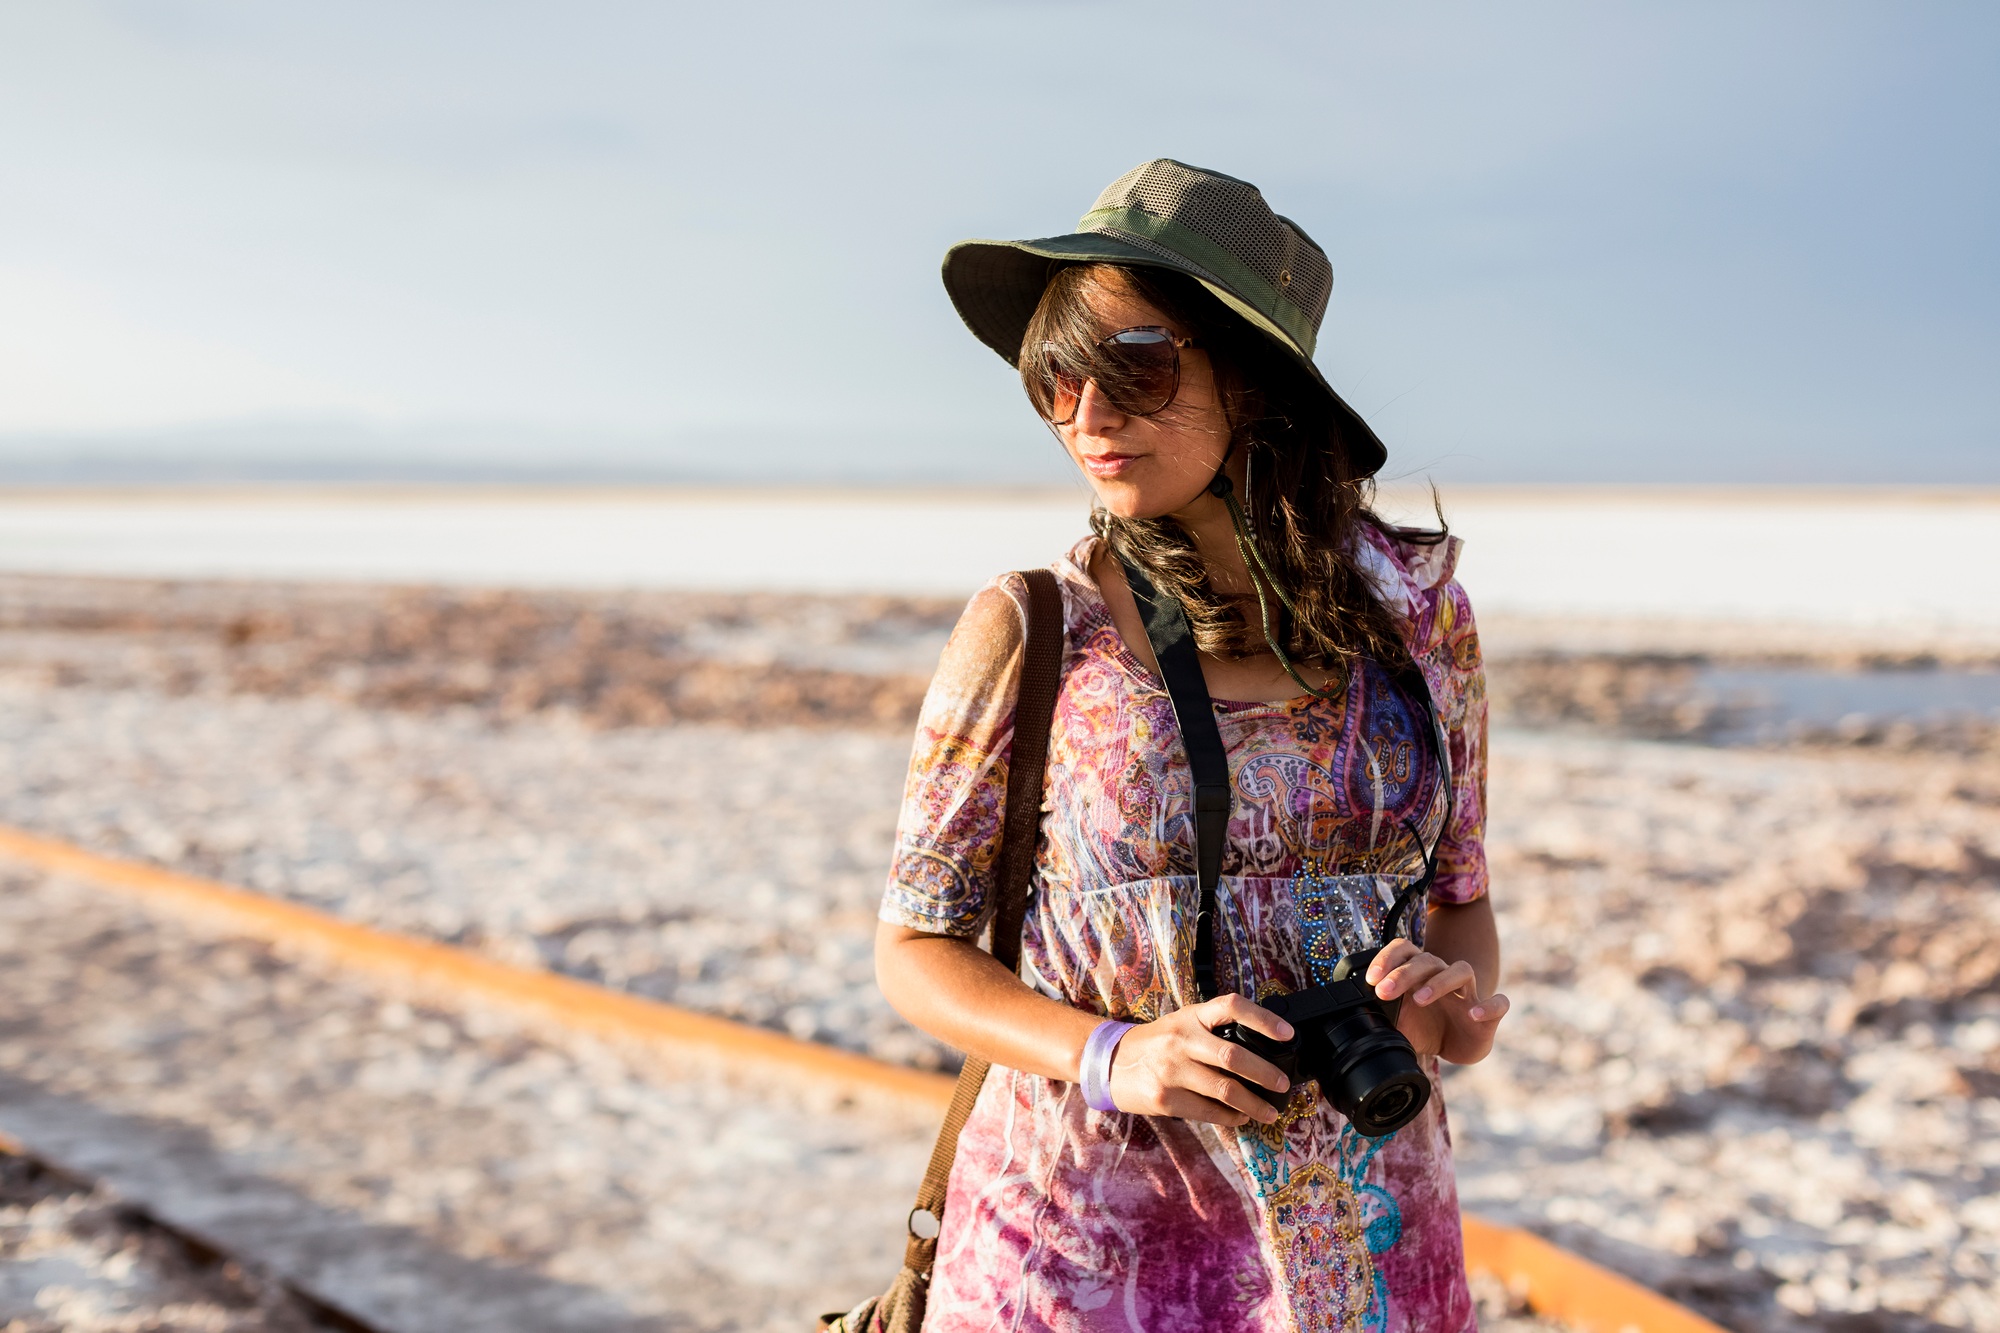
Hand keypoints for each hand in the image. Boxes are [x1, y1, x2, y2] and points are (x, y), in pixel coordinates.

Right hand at [1105, 994, 1294, 1125]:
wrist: (1110, 1062)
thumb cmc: (1155, 1043)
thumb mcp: (1181, 1024)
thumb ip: (1213, 1031)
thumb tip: (1260, 1051)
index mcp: (1191, 1016)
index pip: (1232, 1006)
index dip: (1263, 1019)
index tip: (1287, 1035)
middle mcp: (1181, 1039)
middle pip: (1233, 1056)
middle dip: (1265, 1074)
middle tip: (1282, 1085)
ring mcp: (1172, 1070)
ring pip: (1224, 1090)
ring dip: (1254, 1105)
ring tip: (1270, 1113)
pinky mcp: (1166, 1098)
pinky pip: (1208, 1112)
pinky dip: (1231, 1117)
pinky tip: (1241, 1118)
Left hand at [1366, 939, 1509, 1064]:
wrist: (1454, 1046)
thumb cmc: (1425, 1028)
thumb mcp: (1399, 1024)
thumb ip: (1382, 1016)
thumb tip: (1356, 1016)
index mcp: (1419, 974)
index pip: (1404, 951)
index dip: (1387, 958)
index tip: (1371, 979)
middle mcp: (1443, 977)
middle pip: (1427, 960)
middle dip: (1403, 974)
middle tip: (1384, 991)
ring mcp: (1468, 994)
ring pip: (1460, 971)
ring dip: (1439, 982)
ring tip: (1420, 999)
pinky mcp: (1489, 1014)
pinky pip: (1498, 1002)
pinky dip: (1489, 1006)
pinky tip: (1475, 1015)